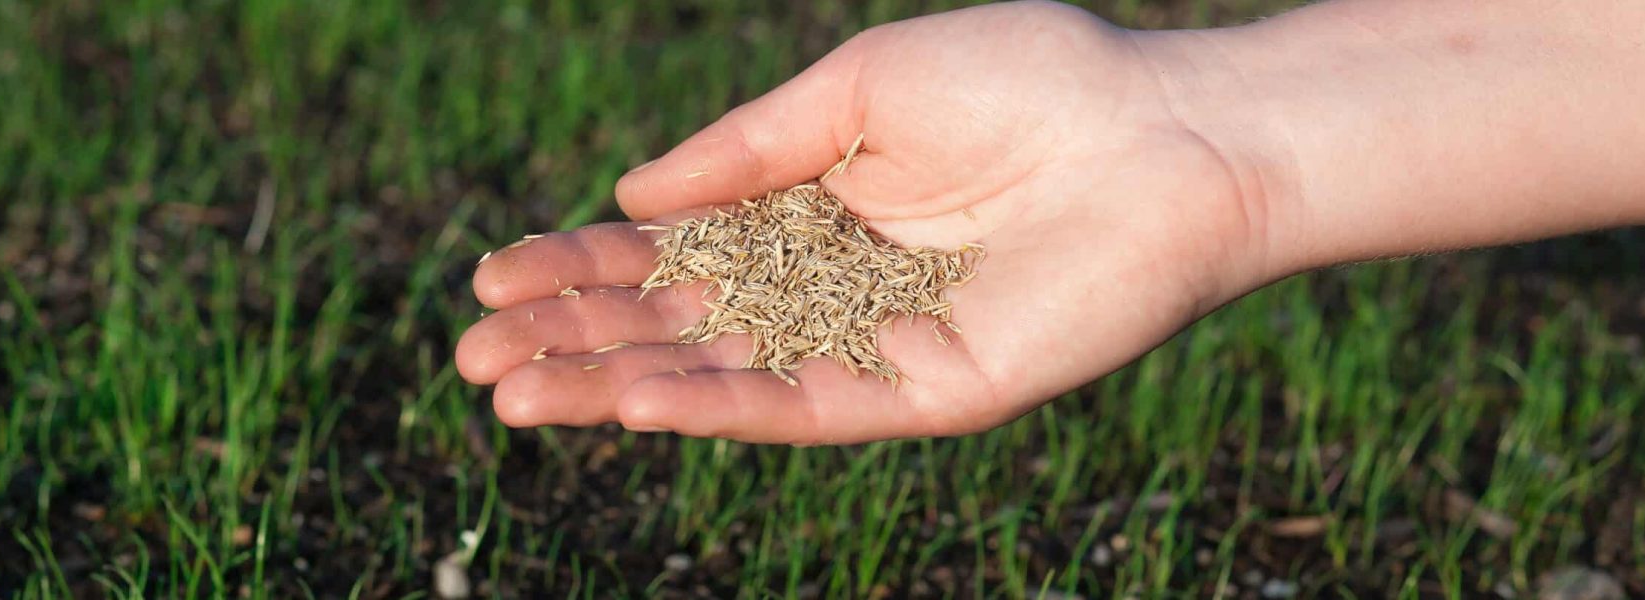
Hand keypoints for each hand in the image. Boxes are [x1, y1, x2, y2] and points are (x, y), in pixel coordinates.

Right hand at [456, 1, 1283, 443]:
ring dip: (619, 389)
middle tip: (474, 358)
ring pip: (724, 377)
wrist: (1170, 131)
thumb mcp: (861, 85)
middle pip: (679, 326)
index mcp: (812, 212)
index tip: (490, 274)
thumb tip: (631, 196)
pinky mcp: (927, 391)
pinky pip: (809, 407)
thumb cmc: (1032, 79)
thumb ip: (748, 147)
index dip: (580, 268)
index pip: (671, 254)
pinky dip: (723, 406)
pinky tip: (639, 400)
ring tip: (518, 398)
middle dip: (576, 341)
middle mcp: (831, 289)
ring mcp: (875, 346)